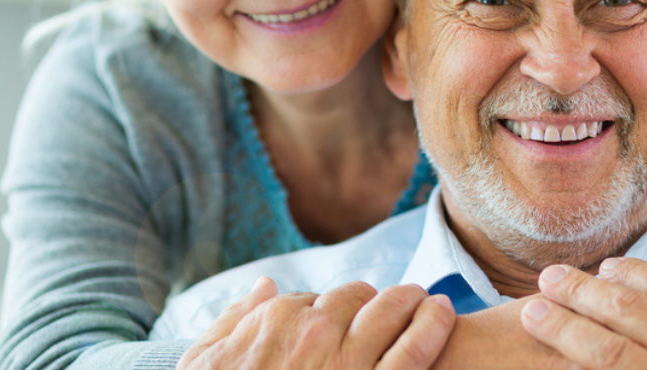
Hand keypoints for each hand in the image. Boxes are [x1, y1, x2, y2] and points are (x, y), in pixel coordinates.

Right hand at [177, 277, 455, 369]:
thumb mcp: (204, 364)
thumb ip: (234, 320)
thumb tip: (265, 285)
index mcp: (276, 319)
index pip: (318, 298)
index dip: (332, 310)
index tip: (342, 322)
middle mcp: (315, 330)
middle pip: (359, 296)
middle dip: (372, 302)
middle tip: (392, 309)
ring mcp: (349, 359)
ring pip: (391, 308)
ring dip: (409, 302)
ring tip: (429, 303)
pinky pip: (415, 347)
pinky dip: (433, 325)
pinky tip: (443, 313)